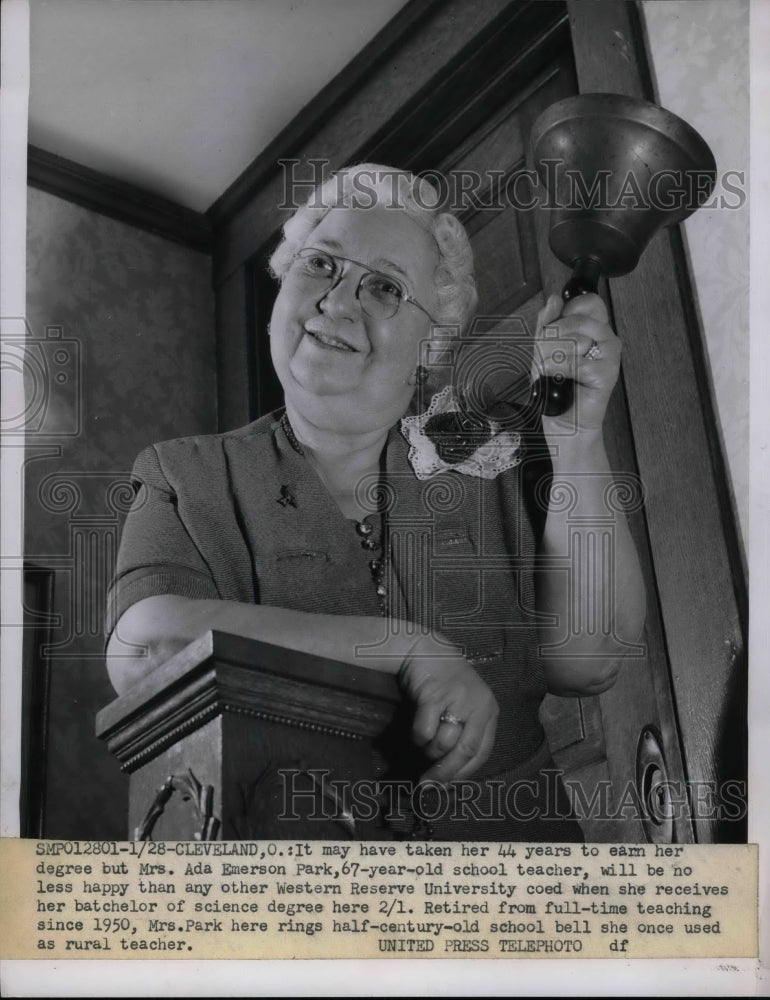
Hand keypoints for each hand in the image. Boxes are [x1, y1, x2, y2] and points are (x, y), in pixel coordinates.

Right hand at [398, 634, 498, 783]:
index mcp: (489, 710)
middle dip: (444, 774)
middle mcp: (479, 704)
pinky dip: (417, 737)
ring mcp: (458, 698)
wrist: (424, 650)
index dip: (463, 773)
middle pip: (464, 751)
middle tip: (426, 785)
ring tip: (423, 740)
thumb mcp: (463, 706)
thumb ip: (463, 733)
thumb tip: (449, 777)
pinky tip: (415, 729)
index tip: (446, 786)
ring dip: (428, 750)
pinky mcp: (435, 694)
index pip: (482, 752)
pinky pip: (424, 731)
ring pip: (443, 743)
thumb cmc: (443, 684)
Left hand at [533, 292, 620, 433]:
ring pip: (571, 338)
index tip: (556, 329)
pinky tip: (558, 380)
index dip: (567, 311)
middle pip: (573, 319)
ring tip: (554, 371)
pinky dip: (557, 371)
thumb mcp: (544, 350)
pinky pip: (572, 361)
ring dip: (551, 357)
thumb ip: (547, 324)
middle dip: (549, 339)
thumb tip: (554, 299)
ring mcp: (609, 355)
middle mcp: (605, 338)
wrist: (566, 425)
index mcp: (594, 329)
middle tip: (548, 357)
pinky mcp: (607, 372)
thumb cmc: (557, 389)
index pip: (588, 301)